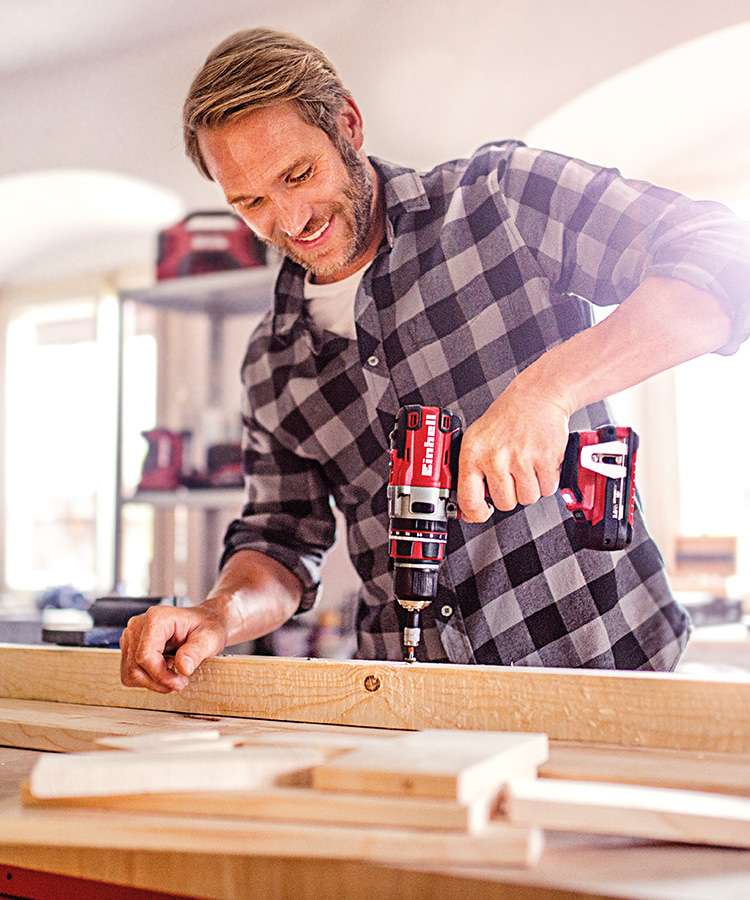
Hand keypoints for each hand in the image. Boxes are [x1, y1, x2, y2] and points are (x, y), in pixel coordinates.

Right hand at [120, 604, 228, 693]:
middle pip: (135, 667)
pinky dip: (148, 678)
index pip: (145, 656)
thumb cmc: (206, 627)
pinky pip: (130, 672)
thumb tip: (183, 668)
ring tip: (174, 674)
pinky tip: (164, 669)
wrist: (203, 622)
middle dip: (158, 681)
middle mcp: (138, 625)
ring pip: (130, 673)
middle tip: (180, 682)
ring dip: (153, 681)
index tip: (181, 681)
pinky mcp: (130, 646)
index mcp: (157, 618)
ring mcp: (131, 636)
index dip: (161, 675)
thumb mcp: (209, 638)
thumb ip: (195, 652)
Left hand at [457, 376, 571, 521]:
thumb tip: (470, 510)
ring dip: (530, 487)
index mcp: (473, 454)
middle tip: (512, 474)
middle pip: (504, 504)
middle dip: (510, 494)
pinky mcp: (545, 459)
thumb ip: (471, 474)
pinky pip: (547, 489)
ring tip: (526, 466)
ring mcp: (521, 459)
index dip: (476, 514)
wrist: (535, 397)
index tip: (482, 512)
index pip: (469, 500)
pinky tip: (539, 462)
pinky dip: (546, 480)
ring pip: (527, 499)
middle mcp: (495, 458)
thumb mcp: (476, 440)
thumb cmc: (505, 419)